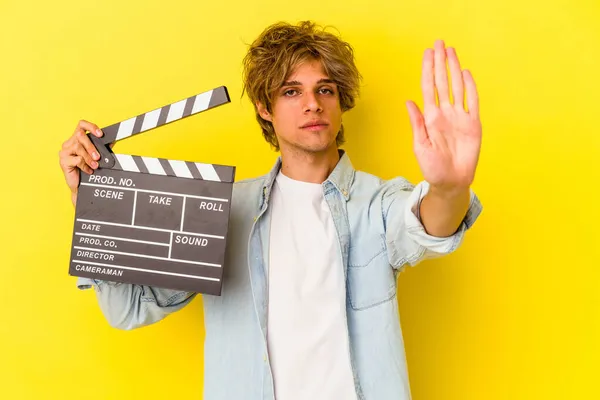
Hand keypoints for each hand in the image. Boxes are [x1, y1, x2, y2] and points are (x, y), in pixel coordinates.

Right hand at [58, 120, 103, 203]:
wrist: (82, 186)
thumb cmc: (88, 169)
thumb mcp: (97, 157)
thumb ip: (102, 147)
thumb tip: (112, 140)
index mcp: (76, 139)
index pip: (81, 125)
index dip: (91, 126)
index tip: (100, 134)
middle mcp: (69, 143)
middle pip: (80, 136)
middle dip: (91, 146)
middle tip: (98, 157)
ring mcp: (64, 151)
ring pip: (78, 148)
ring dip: (89, 157)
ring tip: (95, 165)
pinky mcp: (63, 161)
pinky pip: (76, 159)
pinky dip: (84, 165)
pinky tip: (88, 170)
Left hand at [406, 40, 481, 194]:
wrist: (450, 182)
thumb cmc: (433, 167)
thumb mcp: (420, 145)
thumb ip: (417, 123)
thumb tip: (409, 102)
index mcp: (430, 117)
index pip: (428, 87)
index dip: (427, 70)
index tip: (427, 53)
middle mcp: (445, 113)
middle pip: (442, 82)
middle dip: (439, 62)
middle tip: (439, 43)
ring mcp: (459, 117)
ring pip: (457, 87)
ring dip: (453, 69)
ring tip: (450, 51)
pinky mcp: (473, 124)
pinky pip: (472, 102)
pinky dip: (470, 87)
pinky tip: (466, 73)